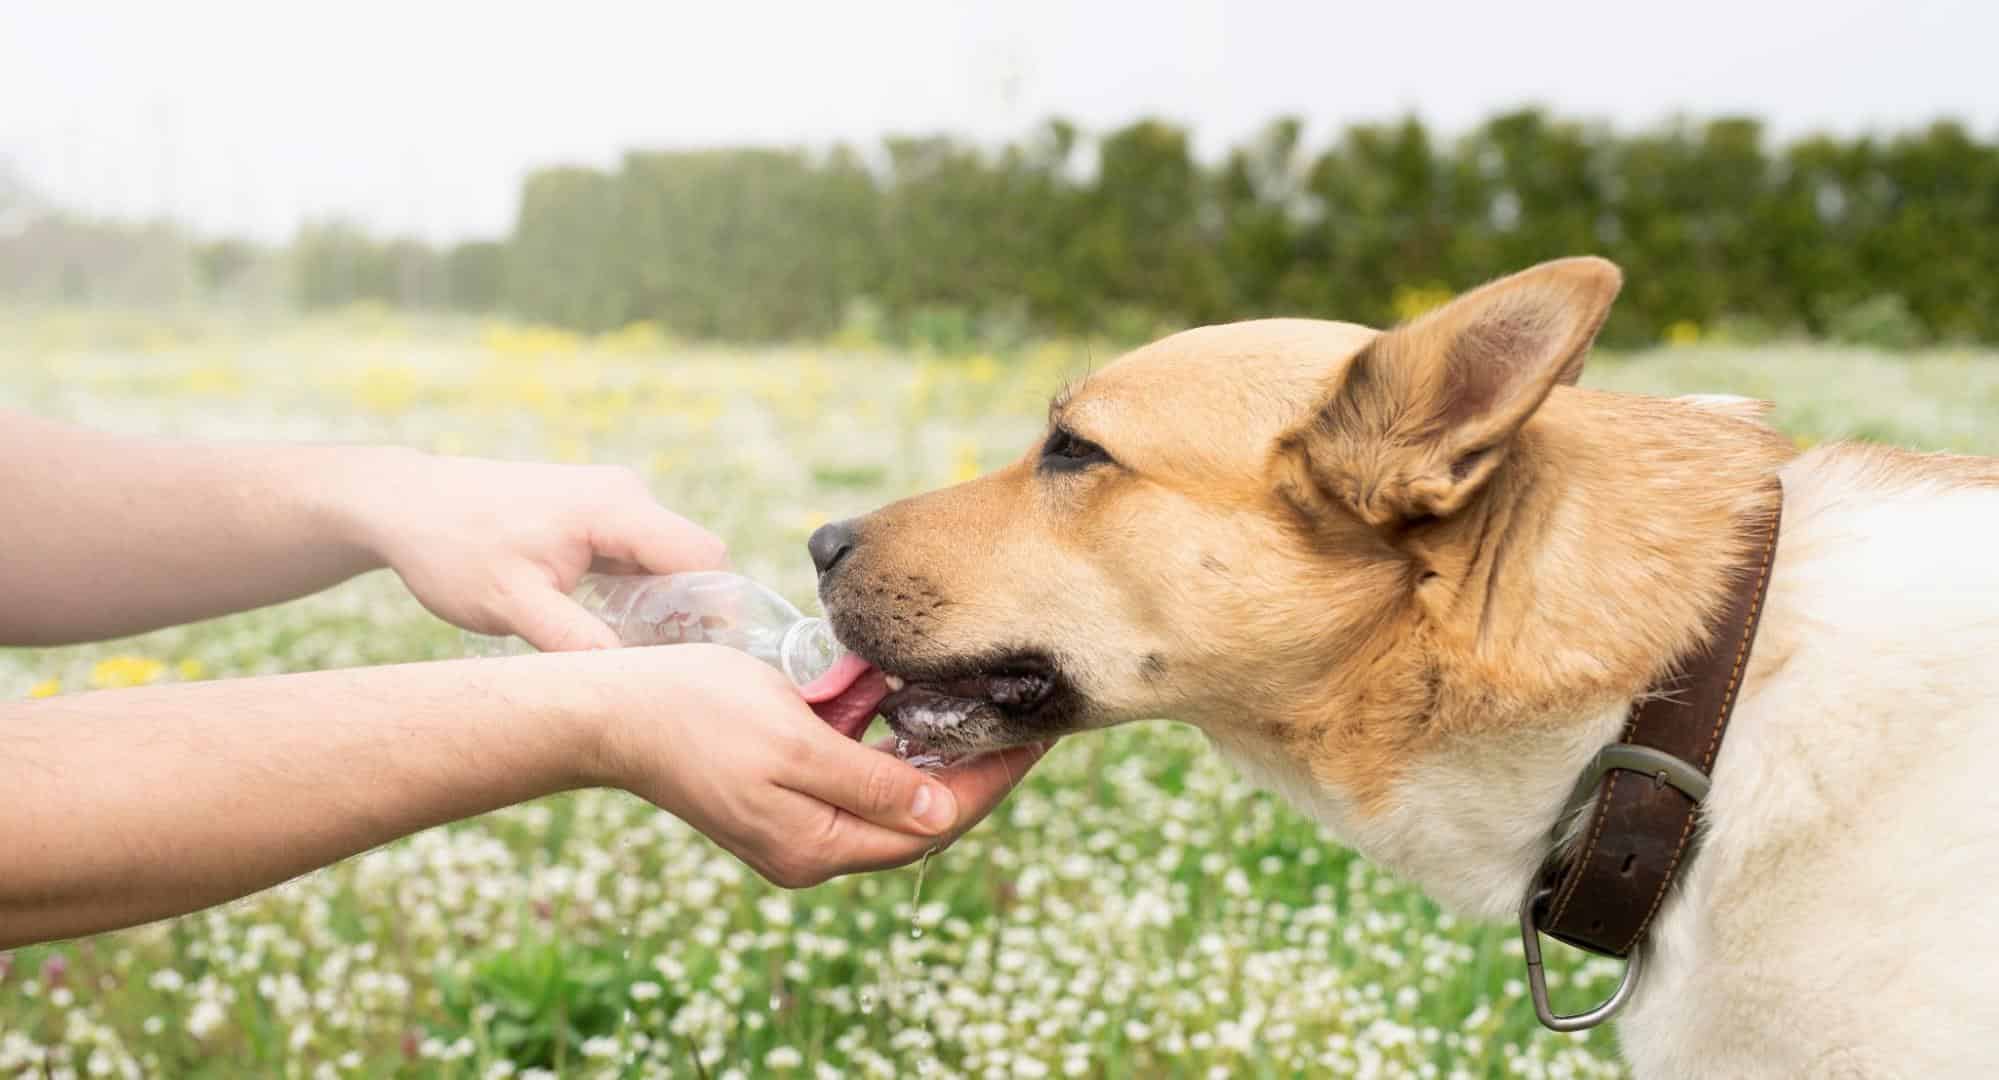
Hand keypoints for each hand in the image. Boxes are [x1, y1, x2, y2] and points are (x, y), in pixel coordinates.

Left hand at [338, 452, 727, 650]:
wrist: (406, 503)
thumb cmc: (453, 548)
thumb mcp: (512, 606)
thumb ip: (576, 641)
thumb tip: (631, 682)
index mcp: (613, 508)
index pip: (702, 557)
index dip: (717, 610)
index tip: (704, 661)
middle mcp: (625, 494)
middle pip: (693, 560)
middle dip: (690, 614)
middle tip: (663, 668)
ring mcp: (613, 499)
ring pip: (667, 560)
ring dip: (662, 605)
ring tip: (634, 653)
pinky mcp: (598, 512)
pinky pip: (641, 555)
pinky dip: (638, 591)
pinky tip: (610, 627)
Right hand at [563, 644, 1051, 887]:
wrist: (611, 712)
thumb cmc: (696, 714)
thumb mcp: (793, 740)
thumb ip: (869, 780)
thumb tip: (939, 808)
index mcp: (820, 845)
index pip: (934, 822)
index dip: (992, 780)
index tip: (1038, 736)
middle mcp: (815, 848)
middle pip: (922, 815)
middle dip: (976, 769)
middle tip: (1026, 717)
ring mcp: (798, 827)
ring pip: (893, 796)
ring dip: (937, 755)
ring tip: (986, 708)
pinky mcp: (783, 799)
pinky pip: (859, 778)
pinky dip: (892, 746)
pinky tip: (916, 709)